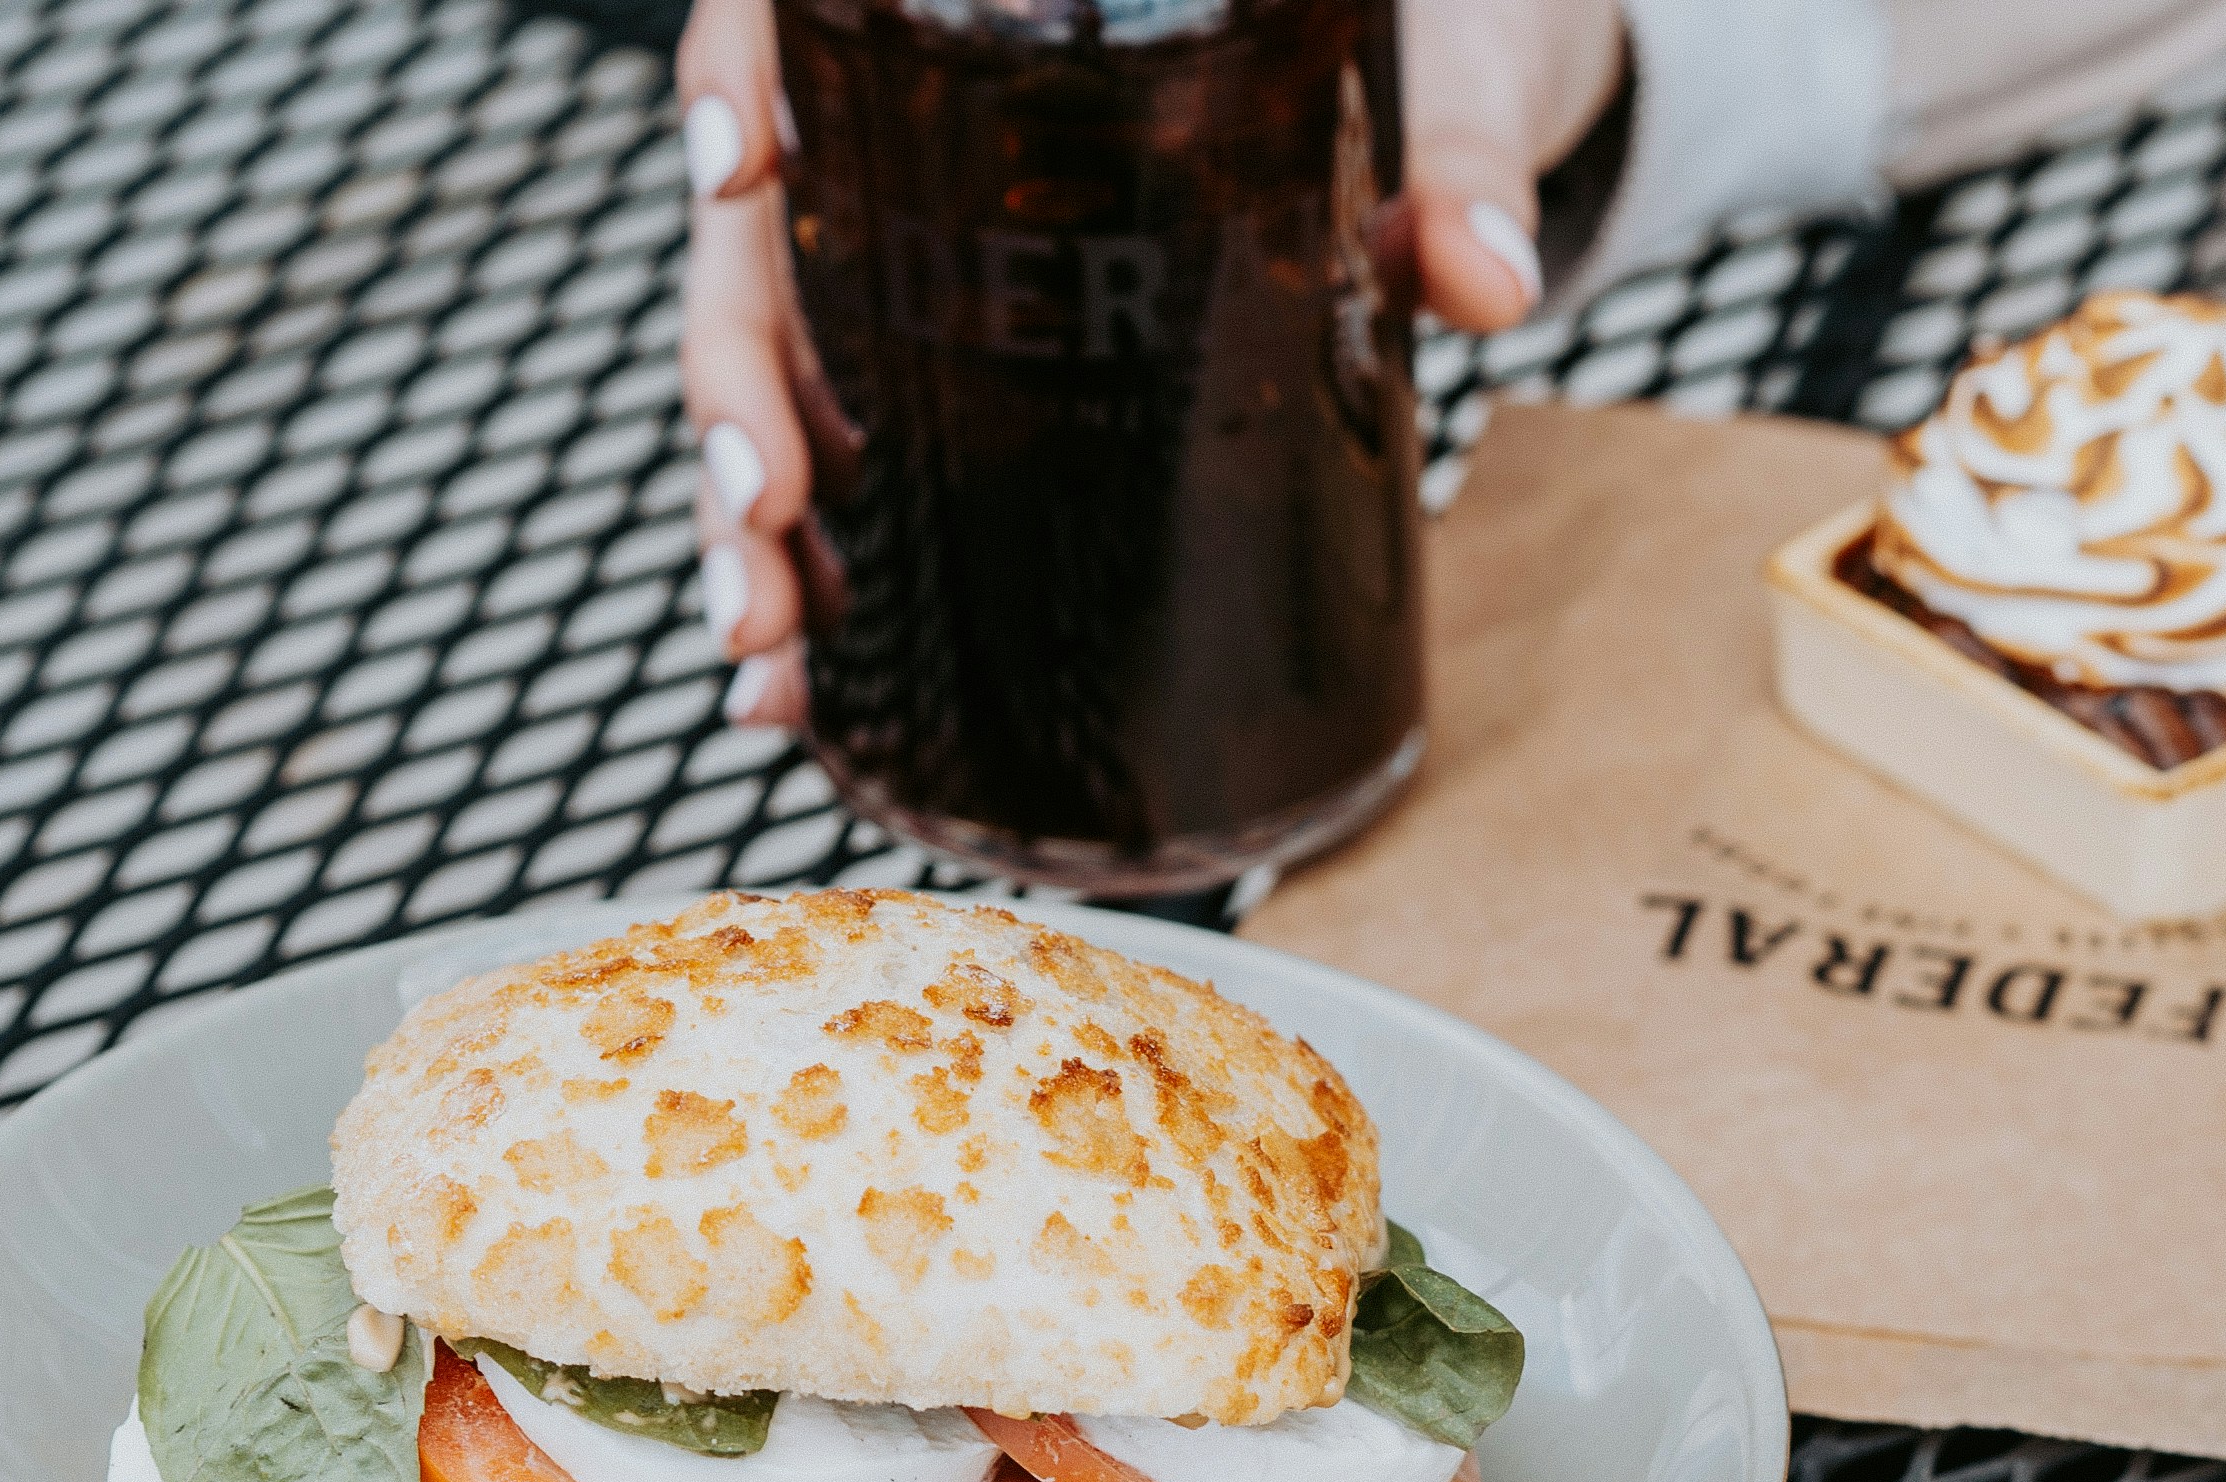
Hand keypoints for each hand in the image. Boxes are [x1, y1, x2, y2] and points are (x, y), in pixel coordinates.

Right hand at [677, 0, 1624, 726]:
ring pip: (793, 362)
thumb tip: (1486, 279)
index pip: (800, 20)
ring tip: (768, 645)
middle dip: (740, 385)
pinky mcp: (995, 353)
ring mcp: (945, 248)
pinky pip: (874, 442)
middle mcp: (932, 121)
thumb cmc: (1437, 35)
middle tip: (768, 508)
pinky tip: (808, 671)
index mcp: (989, 8)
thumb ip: (1462, 162)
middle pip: (765, 234)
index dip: (741, 83)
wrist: (1472, 81)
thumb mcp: (1456, 72)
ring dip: (756, 509)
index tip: (743, 175)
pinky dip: (832, 560)